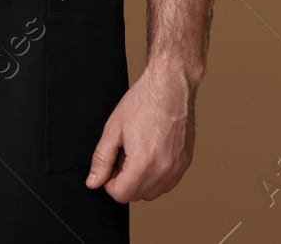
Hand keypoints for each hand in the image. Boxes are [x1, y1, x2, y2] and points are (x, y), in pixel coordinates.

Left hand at [85, 60, 197, 201]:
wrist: (171, 86)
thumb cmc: (144, 101)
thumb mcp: (113, 128)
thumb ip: (101, 159)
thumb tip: (93, 181)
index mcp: (143, 163)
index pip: (121, 194)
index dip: (109, 182)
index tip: (110, 164)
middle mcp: (163, 169)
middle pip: (137, 195)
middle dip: (125, 181)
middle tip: (123, 155)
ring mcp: (177, 167)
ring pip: (154, 192)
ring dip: (141, 180)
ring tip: (138, 152)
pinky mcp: (186, 162)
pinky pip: (168, 182)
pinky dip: (157, 175)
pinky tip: (151, 153)